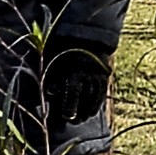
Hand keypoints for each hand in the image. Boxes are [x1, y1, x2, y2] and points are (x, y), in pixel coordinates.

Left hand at [40, 37, 113, 151]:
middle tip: (73, 121)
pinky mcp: (105, 73)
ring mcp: (98, 73)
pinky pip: (102, 92)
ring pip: (95, 96)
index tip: (66, 117)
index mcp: (74, 69)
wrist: (83, 33)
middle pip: (85, 98)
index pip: (73, 93)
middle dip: (79, 112)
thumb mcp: (54, 60)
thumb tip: (49, 93)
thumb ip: (51, 77)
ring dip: (89, 110)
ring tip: (82, 118)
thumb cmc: (62, 48)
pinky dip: (97, 103)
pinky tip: (92, 111)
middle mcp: (88, 73)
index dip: (69, 107)